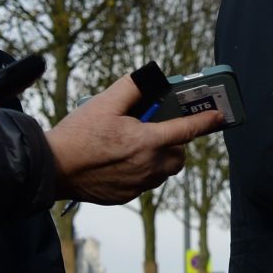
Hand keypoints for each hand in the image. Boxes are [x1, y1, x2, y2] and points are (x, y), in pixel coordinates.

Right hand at [45, 74, 222, 203]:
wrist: (52, 167)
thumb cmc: (78, 135)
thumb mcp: (103, 103)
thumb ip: (131, 88)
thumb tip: (150, 77)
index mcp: (147, 141)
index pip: (187, 130)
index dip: (206, 121)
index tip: (219, 116)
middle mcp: (150, 165)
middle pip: (179, 155)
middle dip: (174, 144)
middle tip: (154, 133)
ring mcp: (140, 183)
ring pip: (164, 171)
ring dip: (158, 159)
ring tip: (134, 147)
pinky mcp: (128, 195)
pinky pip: (146, 183)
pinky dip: (141, 172)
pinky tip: (120, 162)